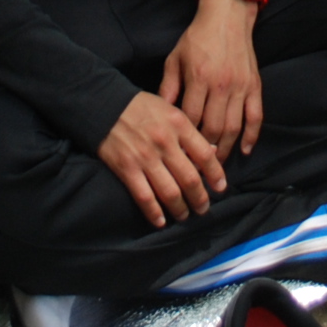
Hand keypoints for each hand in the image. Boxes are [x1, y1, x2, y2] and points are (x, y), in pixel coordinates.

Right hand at [95, 91, 225, 226]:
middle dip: (200, 198)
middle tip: (203, 208)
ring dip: (180, 209)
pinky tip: (161, 221)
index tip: (221, 187)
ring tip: (184, 215)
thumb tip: (213, 152)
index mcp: (178, 125)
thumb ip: (190, 132)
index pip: (204, 155)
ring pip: (170, 192)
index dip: (216, 174)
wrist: (105, 105)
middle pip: (190, 178)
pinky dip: (154, 213)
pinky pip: (144, 197)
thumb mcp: (171, 110)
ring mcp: (145, 157)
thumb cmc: (142, 108)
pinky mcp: (127, 169)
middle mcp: (165, 142)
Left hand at [160, 0, 262, 159]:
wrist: (227, 16)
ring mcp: (240, 87)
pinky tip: (244, 150)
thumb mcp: (175, 59)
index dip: (183, 138)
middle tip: (197, 167)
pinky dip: (252, 136)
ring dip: (226, 149)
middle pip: (213, 128)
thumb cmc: (197, 38)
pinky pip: (255, 116)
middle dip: (204, 152)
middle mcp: (221, 85)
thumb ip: (168, 87)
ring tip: (217, 165)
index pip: (190, 118)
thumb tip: (161, 114)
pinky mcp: (254, 86)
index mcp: (199, 78)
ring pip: (234, 127)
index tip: (177, 153)